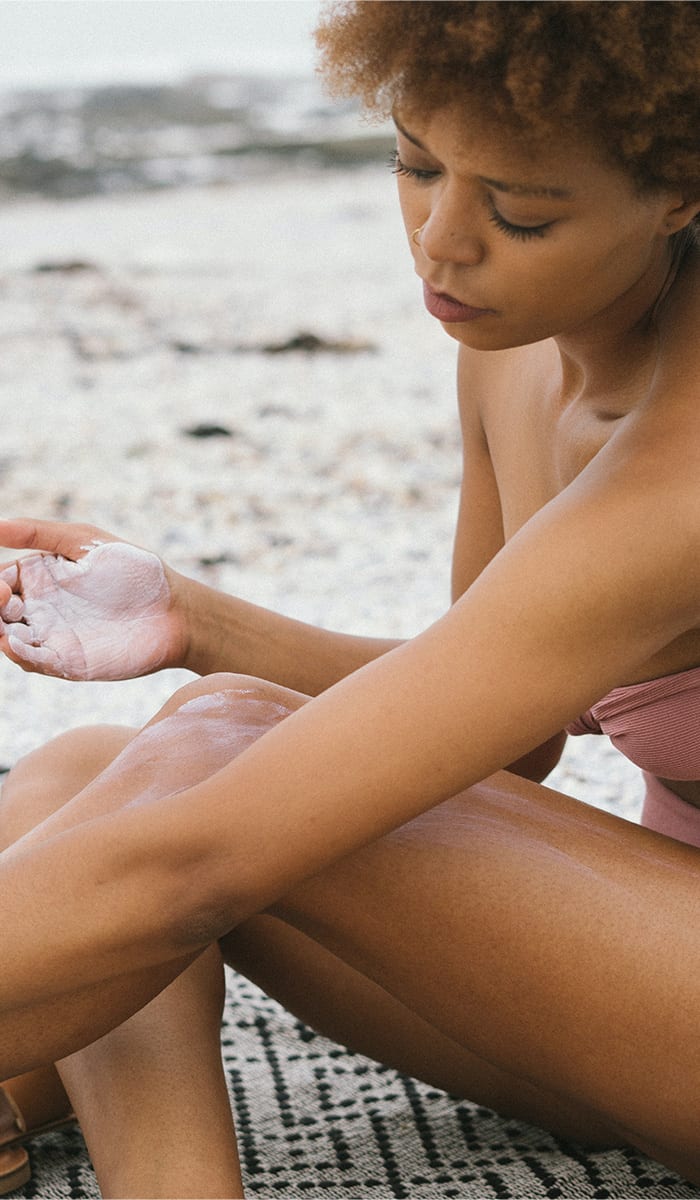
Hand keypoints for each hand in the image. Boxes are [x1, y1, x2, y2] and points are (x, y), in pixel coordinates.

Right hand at [0, 519, 186, 679]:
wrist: (176, 612)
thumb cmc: (136, 570)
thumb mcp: (86, 542)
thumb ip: (41, 533)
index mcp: (42, 575)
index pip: (2, 579)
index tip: (2, 584)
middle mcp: (41, 607)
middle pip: (0, 612)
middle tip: (4, 600)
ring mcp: (52, 636)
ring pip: (10, 639)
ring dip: (2, 635)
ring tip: (4, 630)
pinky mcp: (67, 662)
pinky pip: (34, 661)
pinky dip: (20, 656)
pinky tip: (15, 645)